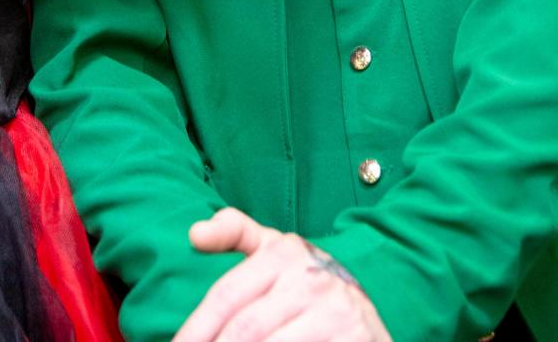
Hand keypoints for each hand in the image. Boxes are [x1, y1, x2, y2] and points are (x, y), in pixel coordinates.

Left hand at [174, 207, 391, 341]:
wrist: (370, 309)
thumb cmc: (305, 281)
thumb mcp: (275, 248)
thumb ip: (234, 231)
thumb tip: (193, 233)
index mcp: (284, 251)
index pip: (226, 297)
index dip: (196, 330)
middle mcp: (311, 278)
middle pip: (245, 330)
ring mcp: (336, 312)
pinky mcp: (354, 339)